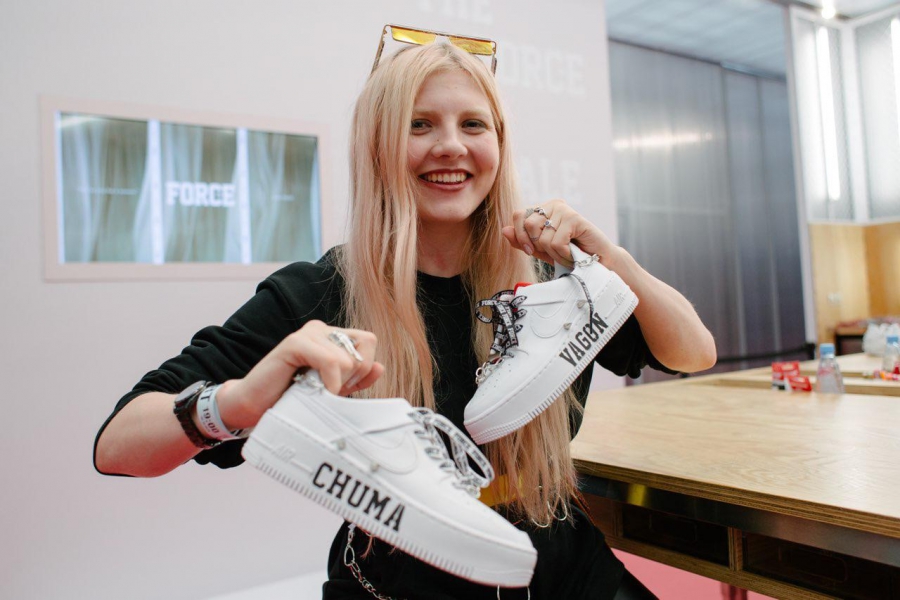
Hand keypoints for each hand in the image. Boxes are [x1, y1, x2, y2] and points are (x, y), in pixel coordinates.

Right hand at [215, 320, 383, 428]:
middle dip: (351, 378)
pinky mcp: (295, 343)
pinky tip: (314, 392)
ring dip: (336, 384)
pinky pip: (331, 361)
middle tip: (326, 390)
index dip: (362, 368)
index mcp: (332, 338)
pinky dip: (329, 383)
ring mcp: (308, 333)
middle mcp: (322, 330)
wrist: (253, 407)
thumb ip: (356, 379)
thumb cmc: (291, 399)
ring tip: (313, 391)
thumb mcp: (332, 390)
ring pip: (348, 359)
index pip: (369, 342)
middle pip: (364, 348)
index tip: (342, 387)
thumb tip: (379, 367)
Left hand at [501, 199, 620, 268]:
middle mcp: (553, 204)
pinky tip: (573, 253)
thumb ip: (522, 241)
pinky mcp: (575, 219)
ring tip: (566, 253)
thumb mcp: (540, 250)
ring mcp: (564, 210)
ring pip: (543, 238)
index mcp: (542, 208)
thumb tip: (504, 230)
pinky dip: (563, 254)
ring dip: (554, 253)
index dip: (520, 236)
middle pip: (528, 225)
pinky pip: (557, 242)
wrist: (596, 262)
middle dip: (539, 246)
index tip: (530, 251)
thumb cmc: (568, 254)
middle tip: (554, 251)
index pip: (518, 215)